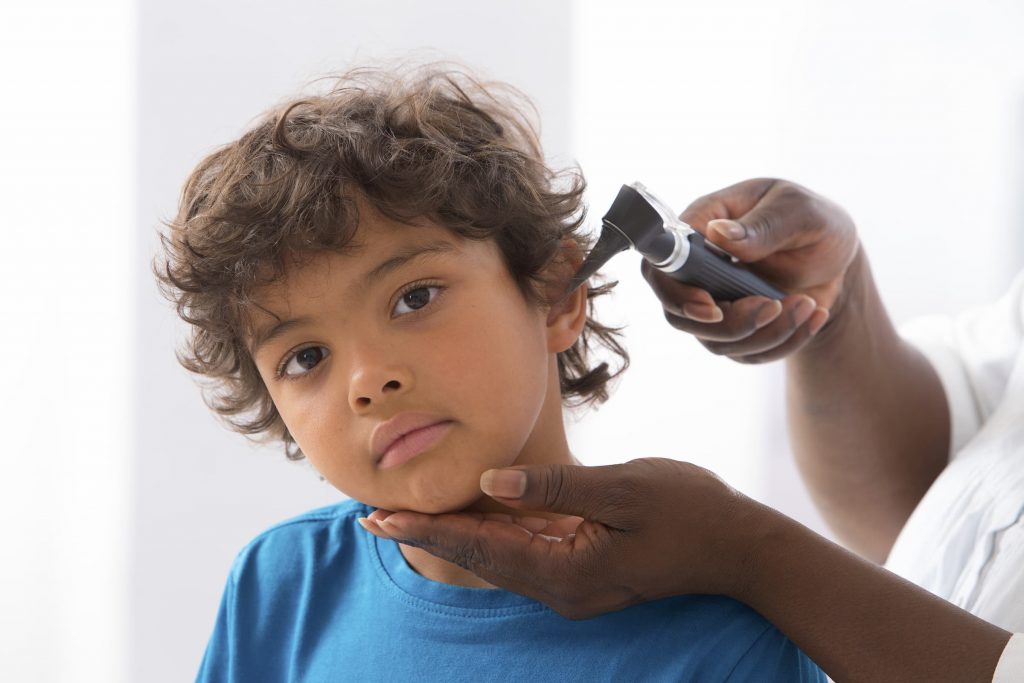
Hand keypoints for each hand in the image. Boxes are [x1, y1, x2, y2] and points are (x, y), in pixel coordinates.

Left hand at [358, 458, 759, 619]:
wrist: (738, 548)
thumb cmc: (688, 511)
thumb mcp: (623, 488)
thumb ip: (553, 489)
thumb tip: (489, 484)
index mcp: (567, 572)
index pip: (482, 549)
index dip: (429, 530)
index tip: (381, 518)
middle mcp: (562, 588)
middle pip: (481, 559)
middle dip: (428, 535)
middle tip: (373, 518)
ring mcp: (573, 584)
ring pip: (499, 558)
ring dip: (454, 535)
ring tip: (406, 518)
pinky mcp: (584, 571)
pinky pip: (525, 553)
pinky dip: (491, 535)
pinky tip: (470, 516)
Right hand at [644, 178, 859, 362]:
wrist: (837, 257)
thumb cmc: (812, 221)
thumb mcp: (799, 212)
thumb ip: (762, 225)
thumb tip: (718, 235)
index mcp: (701, 227)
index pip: (661, 265)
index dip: (675, 293)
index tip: (713, 306)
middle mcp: (697, 270)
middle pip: (681, 315)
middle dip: (729, 323)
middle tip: (773, 305)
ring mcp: (713, 303)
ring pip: (715, 341)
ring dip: (765, 333)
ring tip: (807, 304)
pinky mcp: (735, 330)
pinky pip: (747, 354)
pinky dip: (784, 342)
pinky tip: (813, 315)